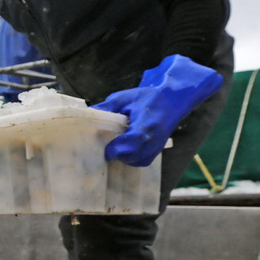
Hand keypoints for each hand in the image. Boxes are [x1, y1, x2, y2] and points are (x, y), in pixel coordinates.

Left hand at [93, 55, 222, 166]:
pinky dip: (131, 158)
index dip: (114, 148)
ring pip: (135, 161)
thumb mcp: (124, 98)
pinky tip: (124, 148)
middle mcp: (153, 141)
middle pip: (131, 156)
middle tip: (104, 146)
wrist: (172, 100)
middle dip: (116, 153)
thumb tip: (87, 115)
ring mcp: (156, 147)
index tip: (103, 146)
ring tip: (114, 146)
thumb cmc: (147, 97)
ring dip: (123, 156)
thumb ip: (106, 108)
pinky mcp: (157, 151)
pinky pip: (141, 161)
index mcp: (145, 126)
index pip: (129, 144)